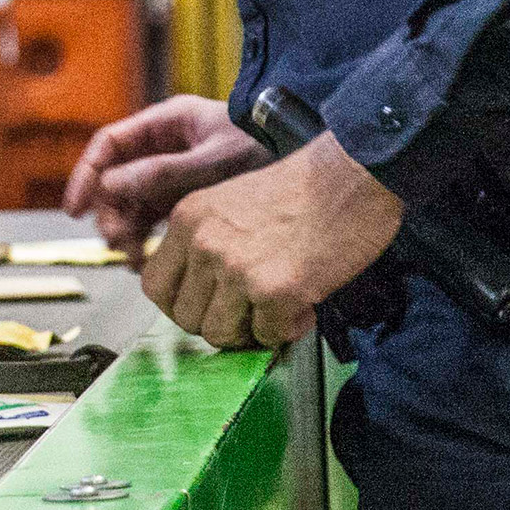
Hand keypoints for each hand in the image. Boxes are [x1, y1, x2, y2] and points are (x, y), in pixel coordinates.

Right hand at [62, 92, 262, 255]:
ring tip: (134, 257)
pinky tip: (148, 259)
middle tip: (117, 242)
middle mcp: (164, 147)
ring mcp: (173, 174)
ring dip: (125, 230)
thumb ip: (163, 173)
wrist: (301, 154)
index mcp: (166, 123)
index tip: (74, 209)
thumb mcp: (213, 160)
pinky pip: (153, 219)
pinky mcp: (185, 199)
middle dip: (110, 213)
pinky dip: (146, 239)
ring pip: (131, 204)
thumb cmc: (265, 146)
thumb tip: (110, 185)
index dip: (86, 175)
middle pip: (116, 179)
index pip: (109, 145)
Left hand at [143, 133, 405, 349]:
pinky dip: (288, 328)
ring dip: (251, 329)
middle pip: (185, 318)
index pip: (154, 286)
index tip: (207, 305)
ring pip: (220, 335)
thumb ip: (206, 243)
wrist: (354, 173)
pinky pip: (267, 336)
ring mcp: (236, 269)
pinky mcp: (274, 291)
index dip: (182, 304)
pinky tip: (305, 303)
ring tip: (280, 305)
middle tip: (251, 309)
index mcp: (189, 218)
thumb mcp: (230, 203)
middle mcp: (205, 244)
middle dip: (219, 322)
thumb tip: (199, 298)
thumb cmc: (305, 188)